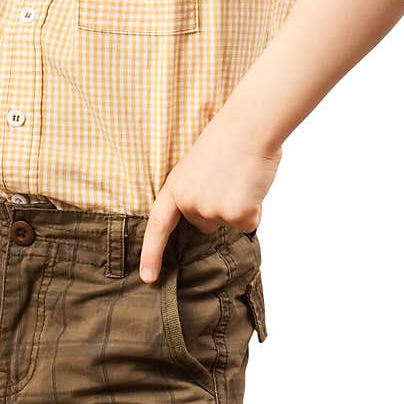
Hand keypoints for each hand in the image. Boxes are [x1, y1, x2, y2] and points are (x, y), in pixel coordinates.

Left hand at [138, 110, 282, 282]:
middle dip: (218, 206)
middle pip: (205, 224)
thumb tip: (207, 215)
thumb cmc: (227, 139)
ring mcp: (213, 210)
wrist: (248, 125)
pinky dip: (255, 209)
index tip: (148, 278)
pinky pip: (249, 224)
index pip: (158, 226)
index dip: (151, 253)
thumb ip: (194, 191)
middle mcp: (190, 203)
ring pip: (229, 223)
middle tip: (227, 176)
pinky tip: (252, 186)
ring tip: (240, 177)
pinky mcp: (238, 215)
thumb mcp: (196, 166)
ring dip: (239, 206)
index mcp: (175, 187)